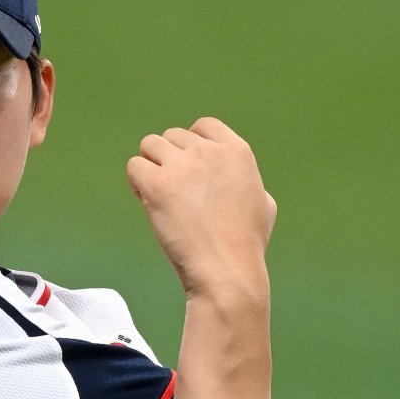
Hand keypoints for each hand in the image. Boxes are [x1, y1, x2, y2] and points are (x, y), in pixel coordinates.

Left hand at [126, 117, 276, 292]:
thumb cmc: (246, 248)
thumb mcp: (264, 205)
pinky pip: (134, 166)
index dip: (190, 145)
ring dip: (151, 169)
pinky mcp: (159, 184)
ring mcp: (183, 166)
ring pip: (150, 146)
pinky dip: (136, 184)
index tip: (188, 169)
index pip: (203, 125)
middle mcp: (210, 152)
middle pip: (173, 137)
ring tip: (158, 198)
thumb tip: (242, 183)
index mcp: (237, 151)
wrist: (228, 273)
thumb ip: (249, 183)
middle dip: (169, 162)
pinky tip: (147, 203)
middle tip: (173, 194)